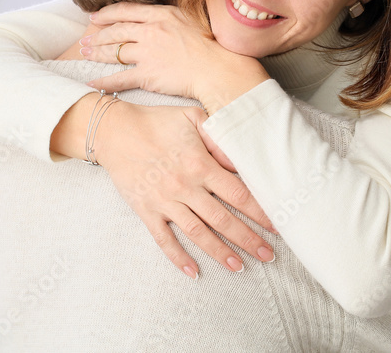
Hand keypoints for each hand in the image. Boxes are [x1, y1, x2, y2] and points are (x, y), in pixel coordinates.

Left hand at [79, 3, 268, 112]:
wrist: (218, 69)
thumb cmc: (212, 46)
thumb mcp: (192, 20)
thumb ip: (172, 17)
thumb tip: (162, 17)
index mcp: (162, 14)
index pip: (127, 10)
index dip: (107, 13)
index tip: (96, 17)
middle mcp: (151, 31)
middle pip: (116, 30)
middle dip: (97, 35)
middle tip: (85, 39)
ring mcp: (147, 53)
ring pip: (114, 52)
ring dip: (97, 53)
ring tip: (85, 54)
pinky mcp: (147, 75)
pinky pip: (119, 78)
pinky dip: (103, 82)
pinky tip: (92, 83)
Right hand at [96, 101, 275, 277]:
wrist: (114, 130)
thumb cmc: (156, 121)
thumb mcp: (192, 117)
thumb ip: (218, 138)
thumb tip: (240, 159)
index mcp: (199, 164)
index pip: (237, 194)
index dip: (259, 211)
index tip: (276, 225)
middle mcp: (185, 186)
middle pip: (222, 219)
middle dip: (248, 239)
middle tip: (268, 255)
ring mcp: (165, 201)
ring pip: (198, 233)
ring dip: (220, 252)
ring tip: (240, 267)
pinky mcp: (146, 210)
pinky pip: (163, 239)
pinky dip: (177, 257)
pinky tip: (193, 272)